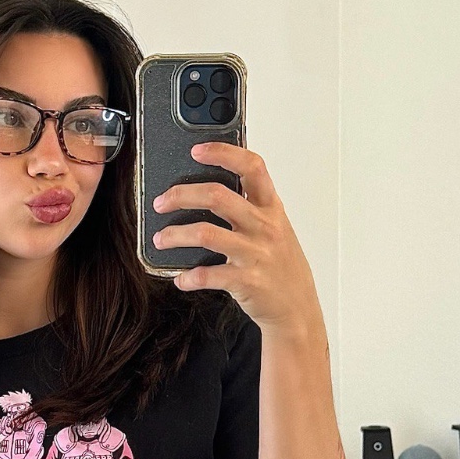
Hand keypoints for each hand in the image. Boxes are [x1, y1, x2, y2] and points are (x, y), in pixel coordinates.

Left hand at [152, 143, 322, 338]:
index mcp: (271, 208)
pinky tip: (181, 278)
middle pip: (217, 196)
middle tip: (162, 202)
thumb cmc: (282, 266)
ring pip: (205, 234)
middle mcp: (264, 227)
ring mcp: (255, 254)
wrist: (297, 308)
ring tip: (161, 239)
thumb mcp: (275, 228)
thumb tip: (209, 189)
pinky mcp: (246, 281)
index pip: (252, 167)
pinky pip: (208, 275)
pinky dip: (188, 277)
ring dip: (175, 235)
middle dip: (181, 195)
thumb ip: (251, 208)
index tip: (198, 150)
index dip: (224, 153)